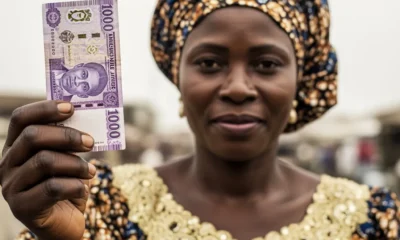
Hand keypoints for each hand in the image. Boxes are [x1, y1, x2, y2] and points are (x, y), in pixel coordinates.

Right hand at [0, 100, 95, 239]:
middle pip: (33, 136)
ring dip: (76, 164)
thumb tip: (86, 118)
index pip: (22, 119)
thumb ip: (68, 142)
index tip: (71, 107)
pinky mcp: (22, 207)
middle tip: (90, 142)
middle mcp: (6, 164)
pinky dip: (75, 185)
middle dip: (67, 136)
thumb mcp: (67, 160)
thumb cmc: (66, 186)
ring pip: (45, 161)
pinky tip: (85, 188)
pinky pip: (52, 188)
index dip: (45, 109)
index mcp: (15, 147)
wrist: (63, 224)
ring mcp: (11, 186)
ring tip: (92, 171)